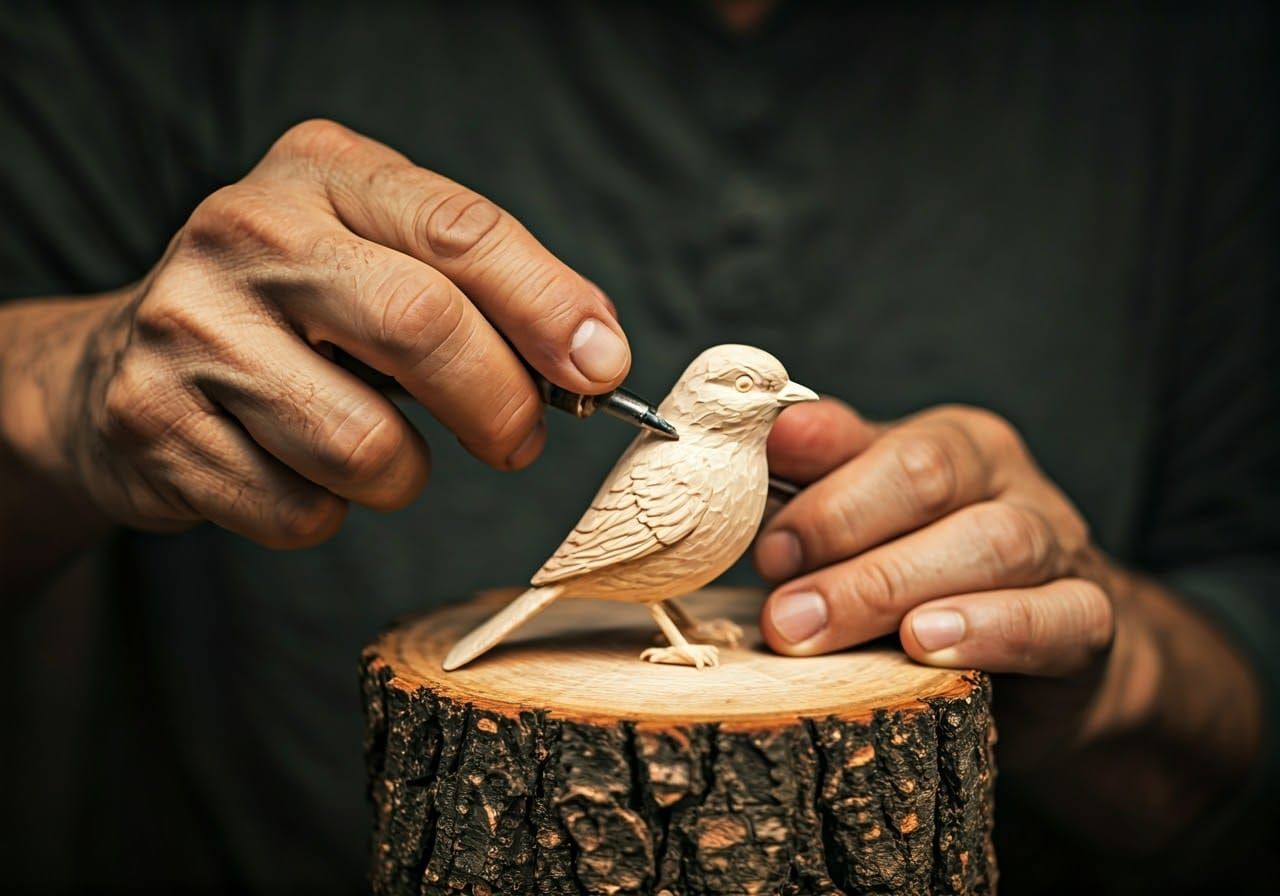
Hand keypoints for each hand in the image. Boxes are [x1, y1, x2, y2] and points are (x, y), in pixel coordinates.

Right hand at [41, 120, 630, 547]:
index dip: (548, 306)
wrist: (125, 357)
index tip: (602, 368)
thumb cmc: (295, 312)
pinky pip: (299, 512)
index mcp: (321, 172)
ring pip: (365, 446)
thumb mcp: (382, 258)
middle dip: (500, 404)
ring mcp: (188, 327)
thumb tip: (593, 355)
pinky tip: (295, 468)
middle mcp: (245, 232)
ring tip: (371, 445)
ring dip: (400, 475)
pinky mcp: (151, 422)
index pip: (461, 231)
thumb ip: (483, 291)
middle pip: (422, 326)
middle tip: (516, 441)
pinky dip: (325, 512)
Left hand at [754, 399, 1133, 758]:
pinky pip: (1060, 615)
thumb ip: (825, 478)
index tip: (764, 546)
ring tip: (823, 628)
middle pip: (928, 476)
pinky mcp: (1090, 618)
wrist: (1053, 650)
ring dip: (894, 585)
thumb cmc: (934, 576)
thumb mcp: (874, 522)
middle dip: (839, 533)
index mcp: (950, 443)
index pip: (879, 441)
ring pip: (993, 542)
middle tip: (779, 607)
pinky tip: (926, 644)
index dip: (817, 486)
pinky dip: (992, 628)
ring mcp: (1058, 543)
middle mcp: (1005, 478)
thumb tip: (769, 438)